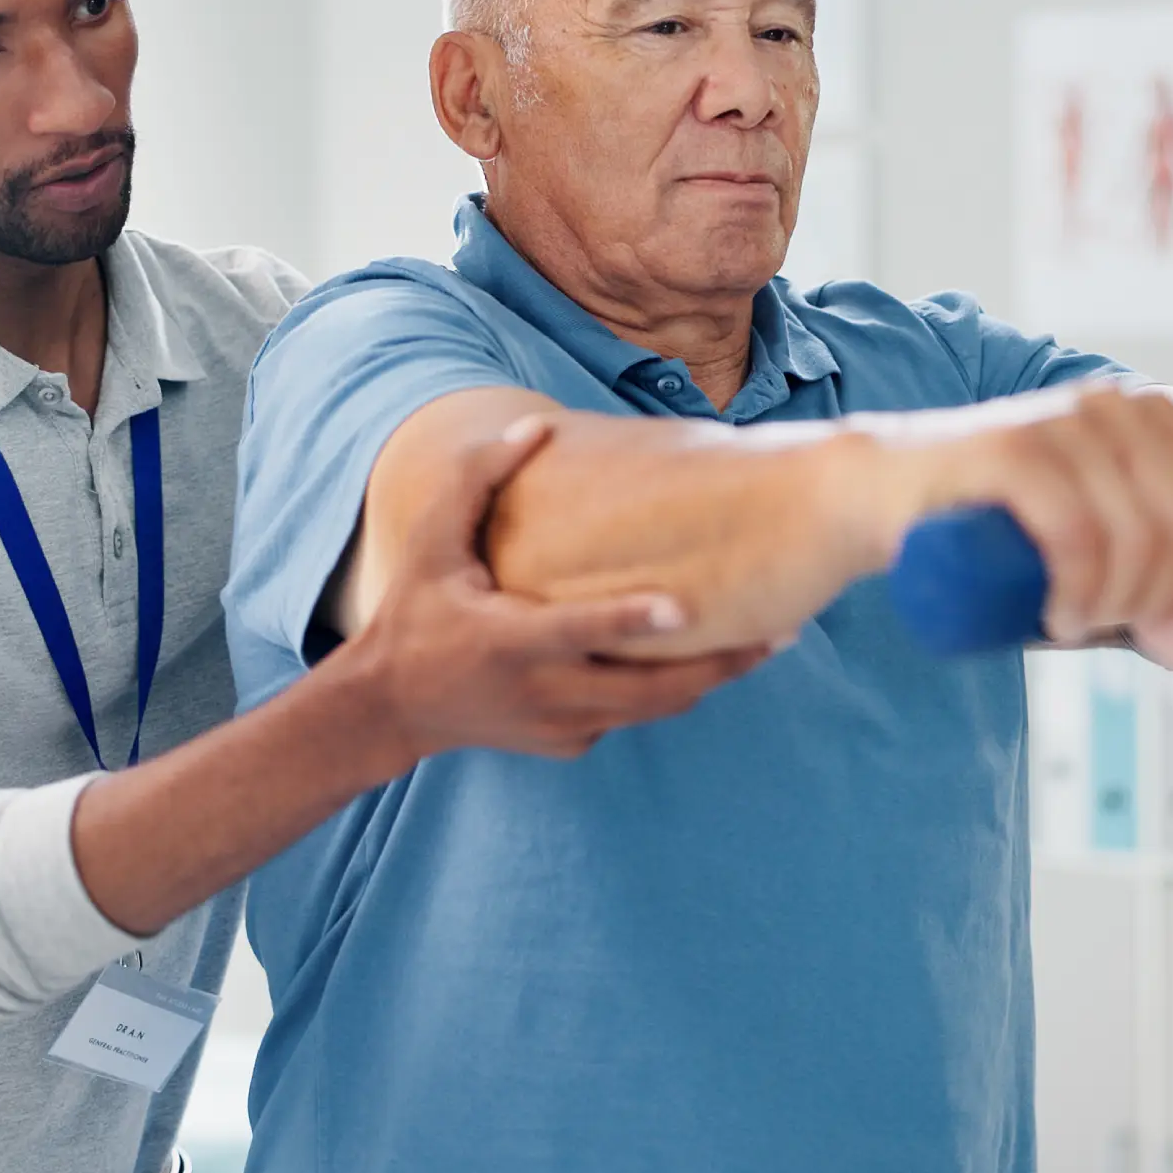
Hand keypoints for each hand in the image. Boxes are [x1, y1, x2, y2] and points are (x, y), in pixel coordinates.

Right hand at [353, 418, 770, 763]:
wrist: (392, 708)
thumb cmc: (416, 612)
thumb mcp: (433, 543)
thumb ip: (477, 481)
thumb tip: (534, 427)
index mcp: (506, 641)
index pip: (577, 632)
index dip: (629, 621)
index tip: (684, 605)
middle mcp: (542, 693)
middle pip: (647, 691)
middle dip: (719, 665)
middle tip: (780, 631)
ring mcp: (560, 727)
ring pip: (653, 710)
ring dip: (710, 680)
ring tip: (767, 644)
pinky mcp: (570, 746)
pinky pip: (631, 718)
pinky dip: (665, 692)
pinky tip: (701, 659)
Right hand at [883, 385, 1172, 662]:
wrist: (879, 491)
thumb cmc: (985, 523)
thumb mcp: (1083, 553)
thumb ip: (1146, 593)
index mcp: (1143, 414)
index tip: (1153, 605)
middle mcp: (1108, 407)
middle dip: (1156, 594)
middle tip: (1101, 621)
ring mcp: (1057, 423)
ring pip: (1136, 532)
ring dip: (1114, 602)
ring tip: (1071, 622)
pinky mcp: (1009, 451)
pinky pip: (1078, 533)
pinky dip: (1079, 590)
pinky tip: (1059, 615)